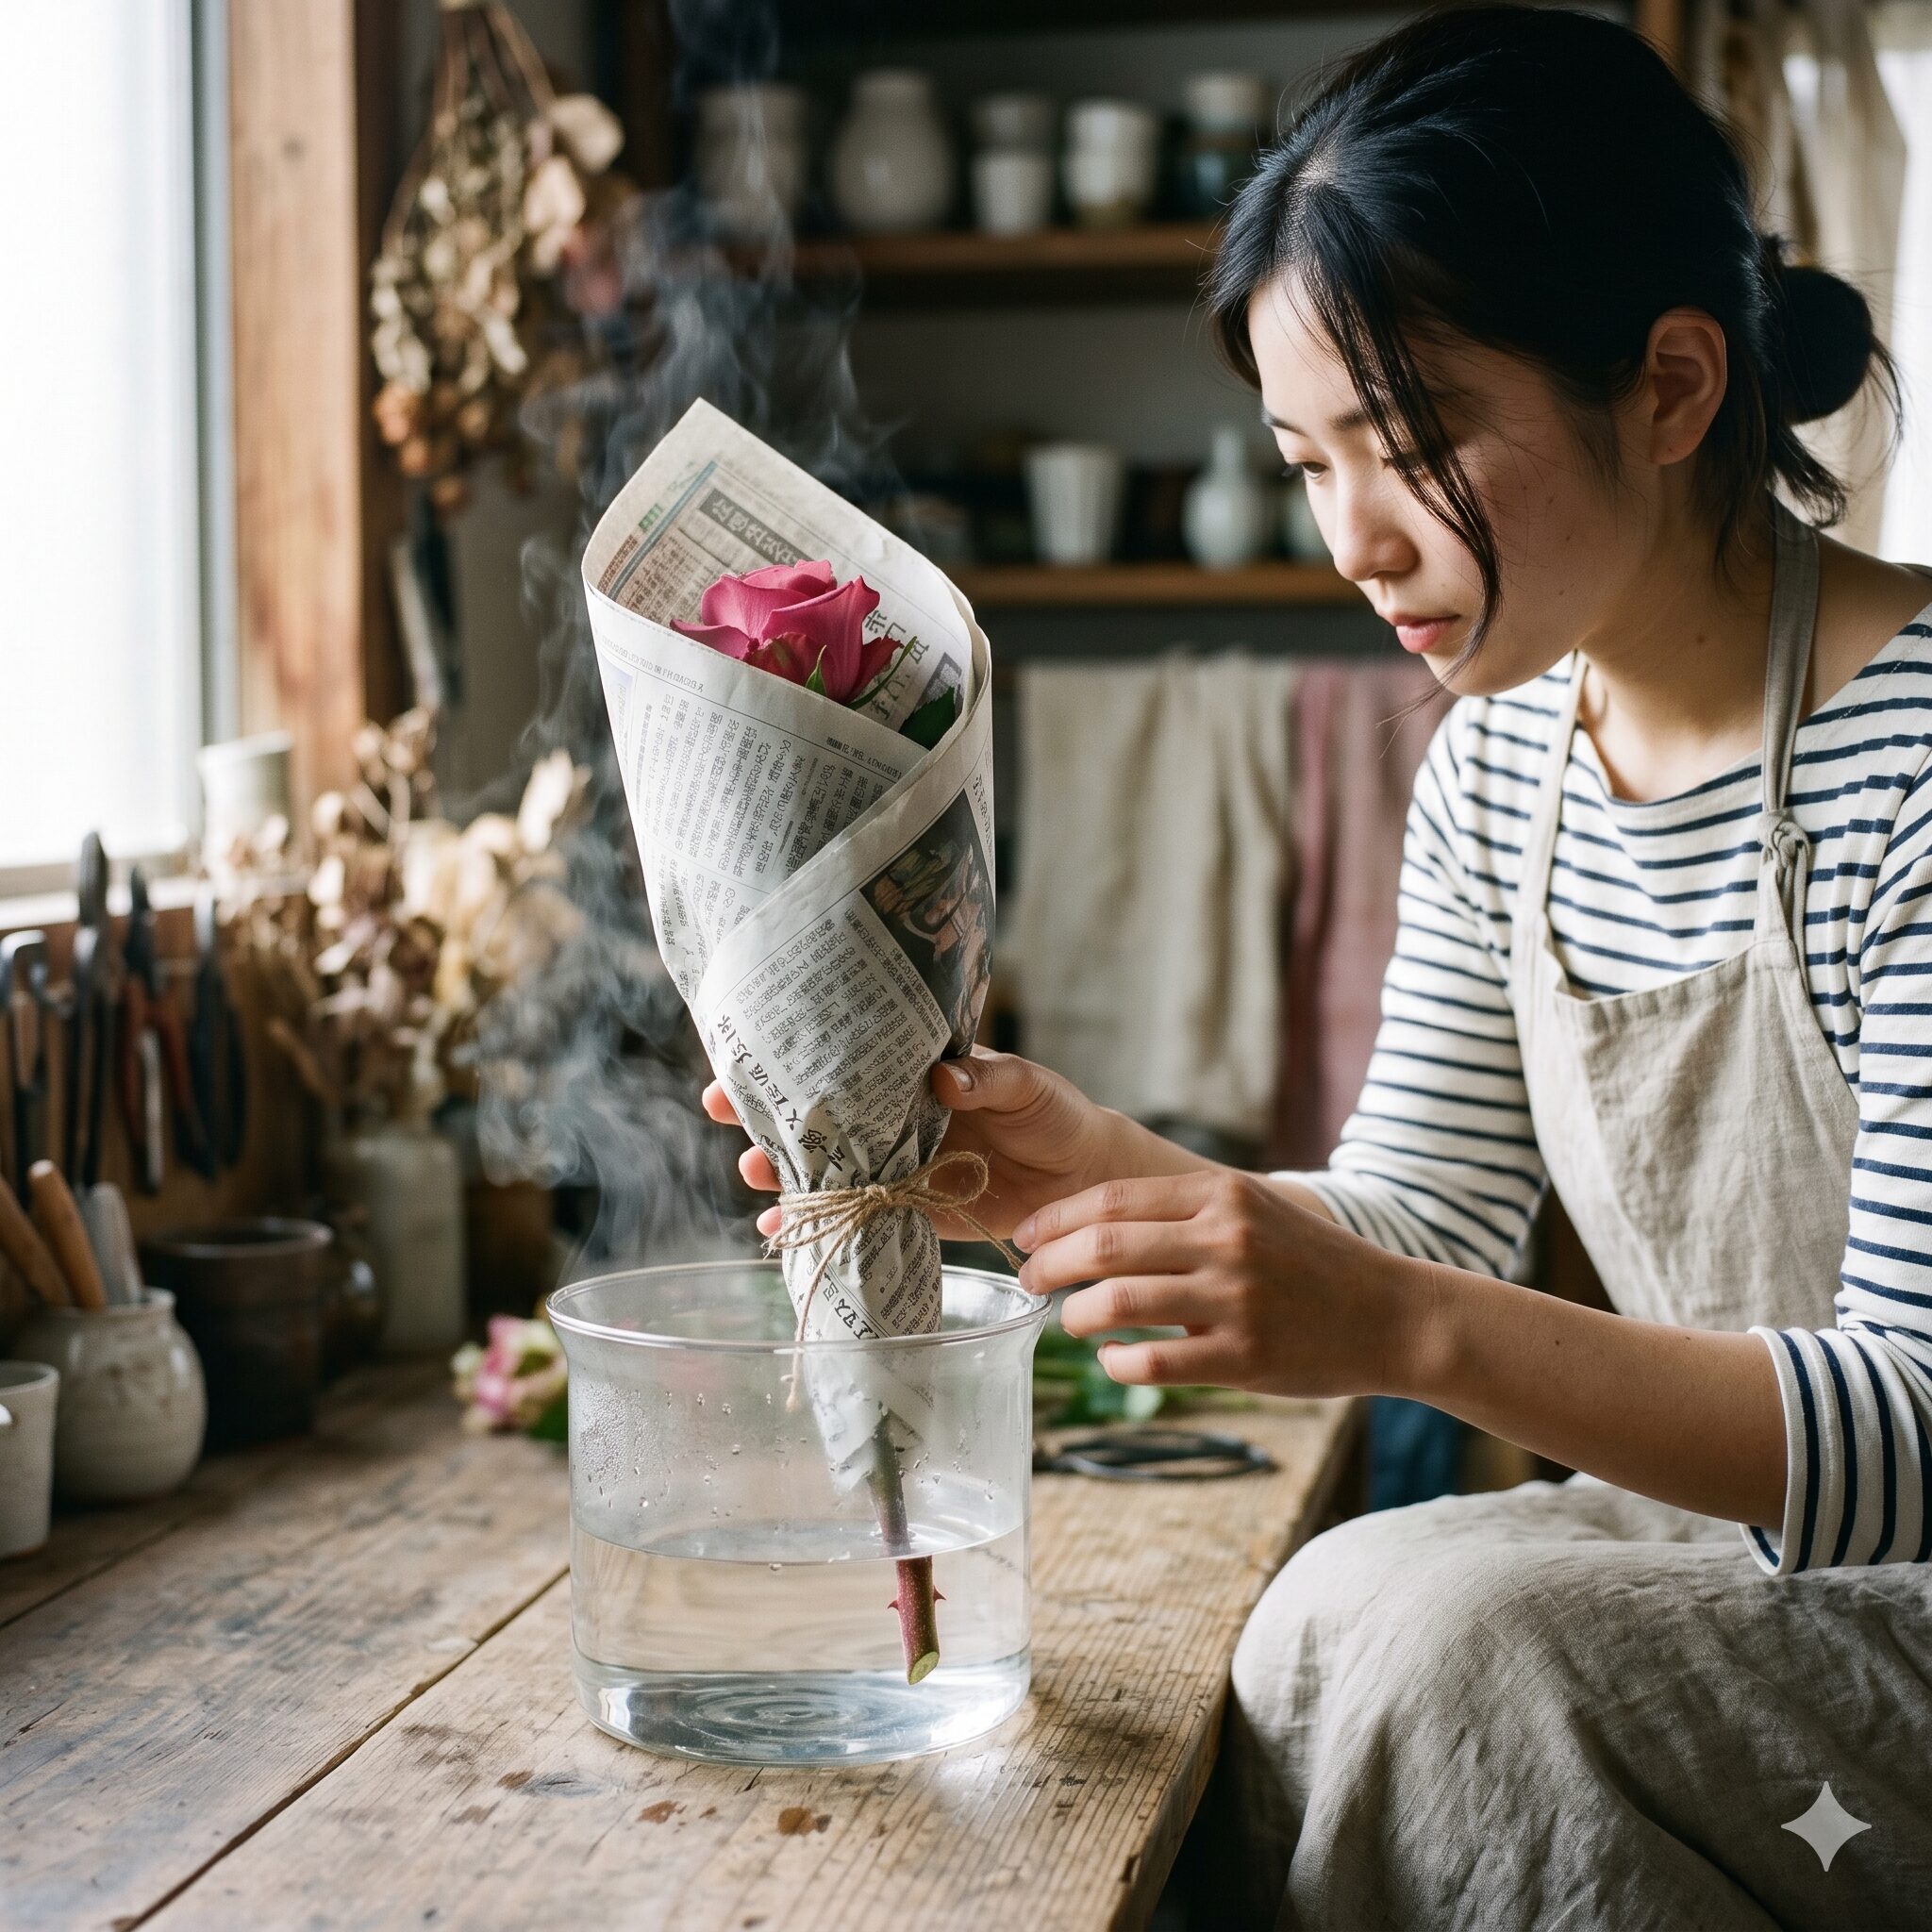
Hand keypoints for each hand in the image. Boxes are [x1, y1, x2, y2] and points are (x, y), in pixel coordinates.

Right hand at [701, 1047, 1148, 1241]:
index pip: (847, 1059)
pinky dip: (821, 1225)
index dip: (797, 1056)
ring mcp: (898, 1164)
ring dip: (786, 1170)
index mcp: (916, 1075)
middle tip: (724, 1109)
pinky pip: (857, 1215)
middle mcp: (896, 1117)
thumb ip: (988, 1079)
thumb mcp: (1029, 1086)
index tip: (749, 1052)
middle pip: (821, 1113)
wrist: (1083, 1178)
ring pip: (828, 1165)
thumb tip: (946, 1077)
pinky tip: (781, 1234)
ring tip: (752, 1173)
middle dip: (769, 1110)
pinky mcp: (910, 1209)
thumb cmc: (1055, 1114)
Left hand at [1012, 1169, 1416, 1397]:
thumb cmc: (1312, 1264)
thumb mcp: (1253, 1210)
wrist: (1395, 1314)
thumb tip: (1091, 1225)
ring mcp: (1235, 1299)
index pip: (1111, 1197)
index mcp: (1222, 1194)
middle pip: (1101, 1246)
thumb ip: (1185, 1211)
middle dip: (1048, 1265)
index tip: (1024, 1237)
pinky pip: (1152, 1361)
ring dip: (1076, 1315)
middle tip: (1029, 1282)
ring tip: (1072, 1321)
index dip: (1055, 1219)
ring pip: (1116, 1303)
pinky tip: (1114, 1358)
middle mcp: (1225, 1239)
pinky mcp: (1244, 1356)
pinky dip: (1116, 1361)